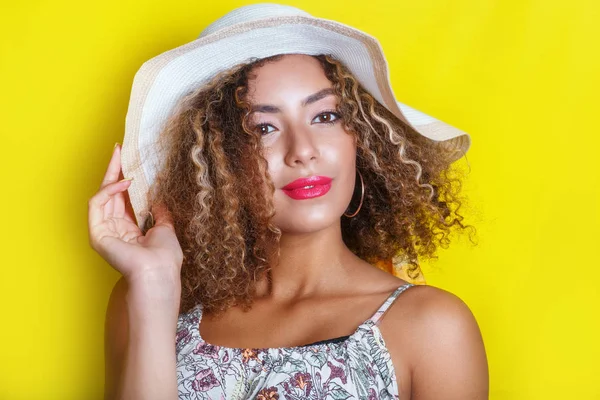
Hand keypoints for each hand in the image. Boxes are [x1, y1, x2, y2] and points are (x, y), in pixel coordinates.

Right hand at [88, 144, 182, 285]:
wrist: (159, 272)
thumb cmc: (165, 257)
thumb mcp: (165, 228)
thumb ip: (160, 213)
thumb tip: (160, 199)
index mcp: (129, 230)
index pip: (123, 199)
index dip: (125, 179)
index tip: (129, 160)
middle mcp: (114, 230)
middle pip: (110, 194)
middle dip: (114, 170)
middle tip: (119, 149)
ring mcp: (103, 232)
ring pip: (101, 195)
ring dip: (111, 175)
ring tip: (122, 158)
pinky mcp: (96, 233)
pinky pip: (96, 204)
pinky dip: (109, 190)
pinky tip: (125, 182)